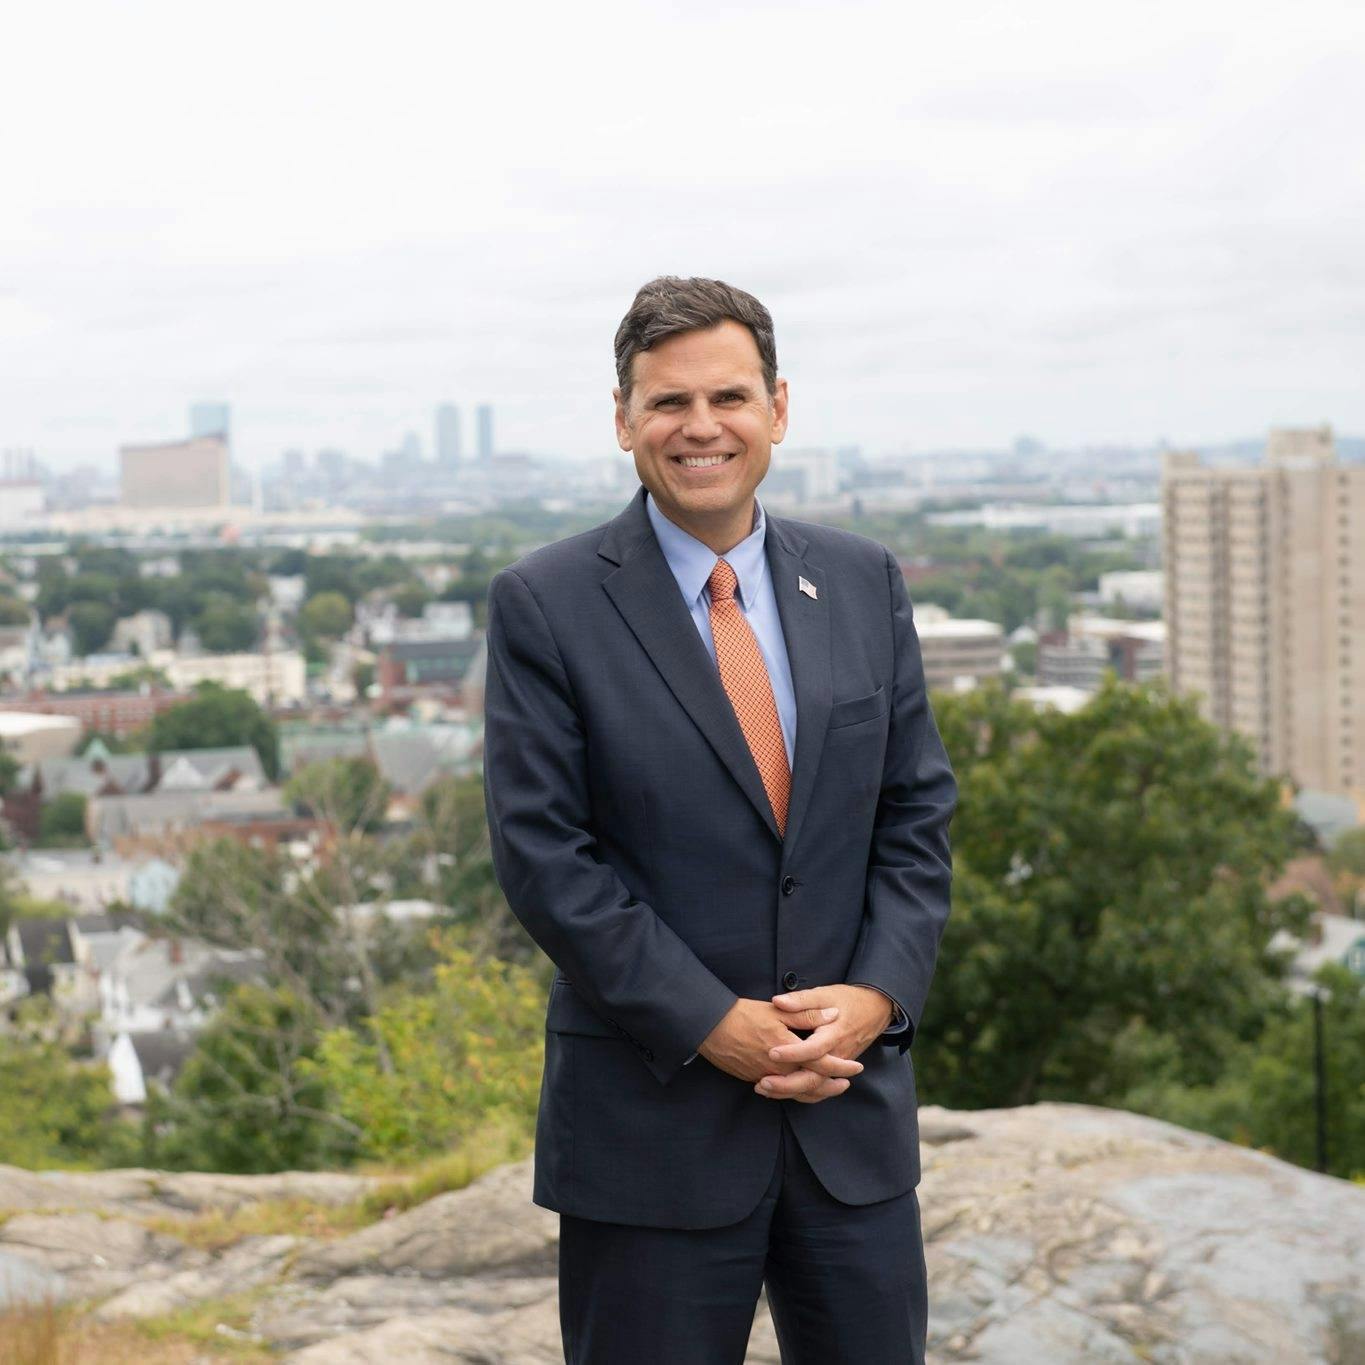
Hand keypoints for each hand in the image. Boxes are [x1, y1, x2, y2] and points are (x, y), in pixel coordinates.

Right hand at [696, 997, 864, 1101]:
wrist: (710, 1027)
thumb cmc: (743, 1014)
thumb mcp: (777, 1010)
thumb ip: (807, 1014)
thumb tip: (833, 1016)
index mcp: (787, 1048)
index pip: (821, 1062)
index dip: (840, 1066)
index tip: (855, 1067)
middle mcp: (778, 1068)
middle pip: (811, 1083)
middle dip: (831, 1085)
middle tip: (846, 1084)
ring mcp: (765, 1076)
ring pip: (796, 1092)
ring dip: (814, 1091)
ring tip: (828, 1088)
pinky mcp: (754, 1079)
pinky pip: (780, 1092)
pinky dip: (794, 1092)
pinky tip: (800, 1087)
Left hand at [752, 984, 891, 1102]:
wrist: (874, 1010)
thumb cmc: (847, 1000)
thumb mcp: (825, 994)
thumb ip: (801, 1000)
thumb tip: (777, 1001)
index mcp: (834, 1035)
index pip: (813, 1049)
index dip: (793, 1053)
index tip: (772, 1053)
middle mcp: (837, 1055)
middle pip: (814, 1078)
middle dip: (787, 1084)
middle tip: (762, 1083)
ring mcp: (837, 1065)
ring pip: (815, 1087)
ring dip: (790, 1092)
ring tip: (764, 1089)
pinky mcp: (835, 1070)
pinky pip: (818, 1087)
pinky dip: (800, 1093)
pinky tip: (780, 1092)